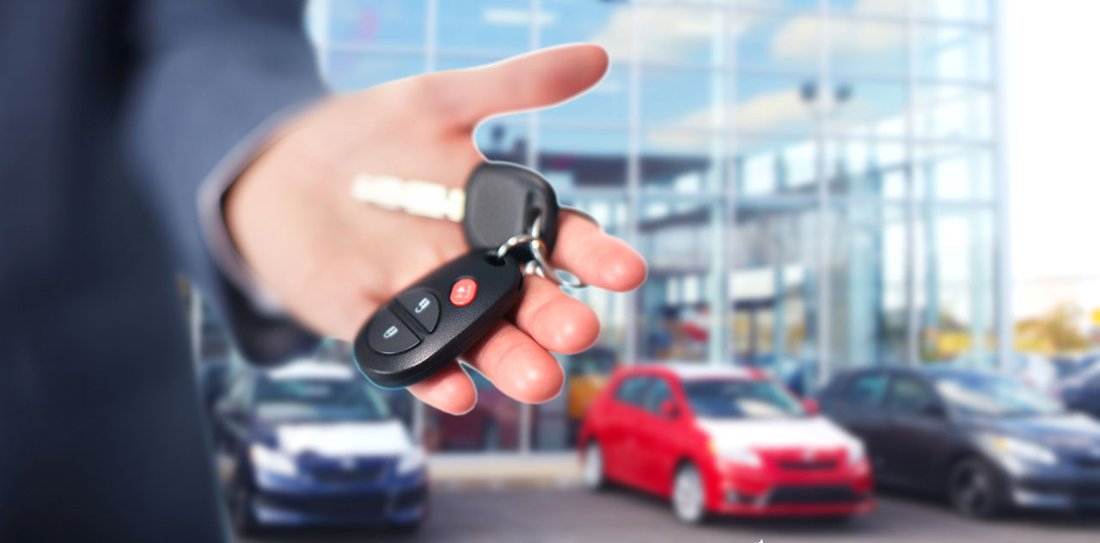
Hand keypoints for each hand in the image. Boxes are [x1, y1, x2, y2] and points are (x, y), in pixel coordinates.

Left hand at [225, 44, 645, 413]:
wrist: (279, 168)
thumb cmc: (369, 136)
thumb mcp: (439, 101)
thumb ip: (515, 85)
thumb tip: (598, 58)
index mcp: (495, 220)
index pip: (558, 243)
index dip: (593, 258)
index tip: (626, 272)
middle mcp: (469, 266)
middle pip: (524, 301)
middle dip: (553, 320)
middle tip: (580, 331)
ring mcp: (422, 297)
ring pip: (477, 336)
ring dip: (508, 360)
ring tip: (538, 380)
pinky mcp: (368, 320)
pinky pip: (406, 353)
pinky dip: (431, 376)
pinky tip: (456, 391)